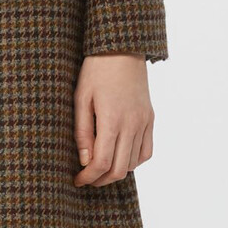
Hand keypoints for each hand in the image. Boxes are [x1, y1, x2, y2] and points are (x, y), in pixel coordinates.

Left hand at [72, 53, 153, 186]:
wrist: (122, 48)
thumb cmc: (96, 70)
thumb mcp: (81, 97)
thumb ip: (83, 131)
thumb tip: (85, 160)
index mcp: (112, 119)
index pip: (102, 162)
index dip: (88, 177)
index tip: (77, 179)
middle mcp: (132, 124)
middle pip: (119, 169)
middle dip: (100, 179)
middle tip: (87, 178)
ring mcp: (144, 122)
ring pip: (133, 163)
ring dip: (116, 171)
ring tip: (100, 166)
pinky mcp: (150, 118)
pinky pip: (146, 152)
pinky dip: (133, 161)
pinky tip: (120, 156)